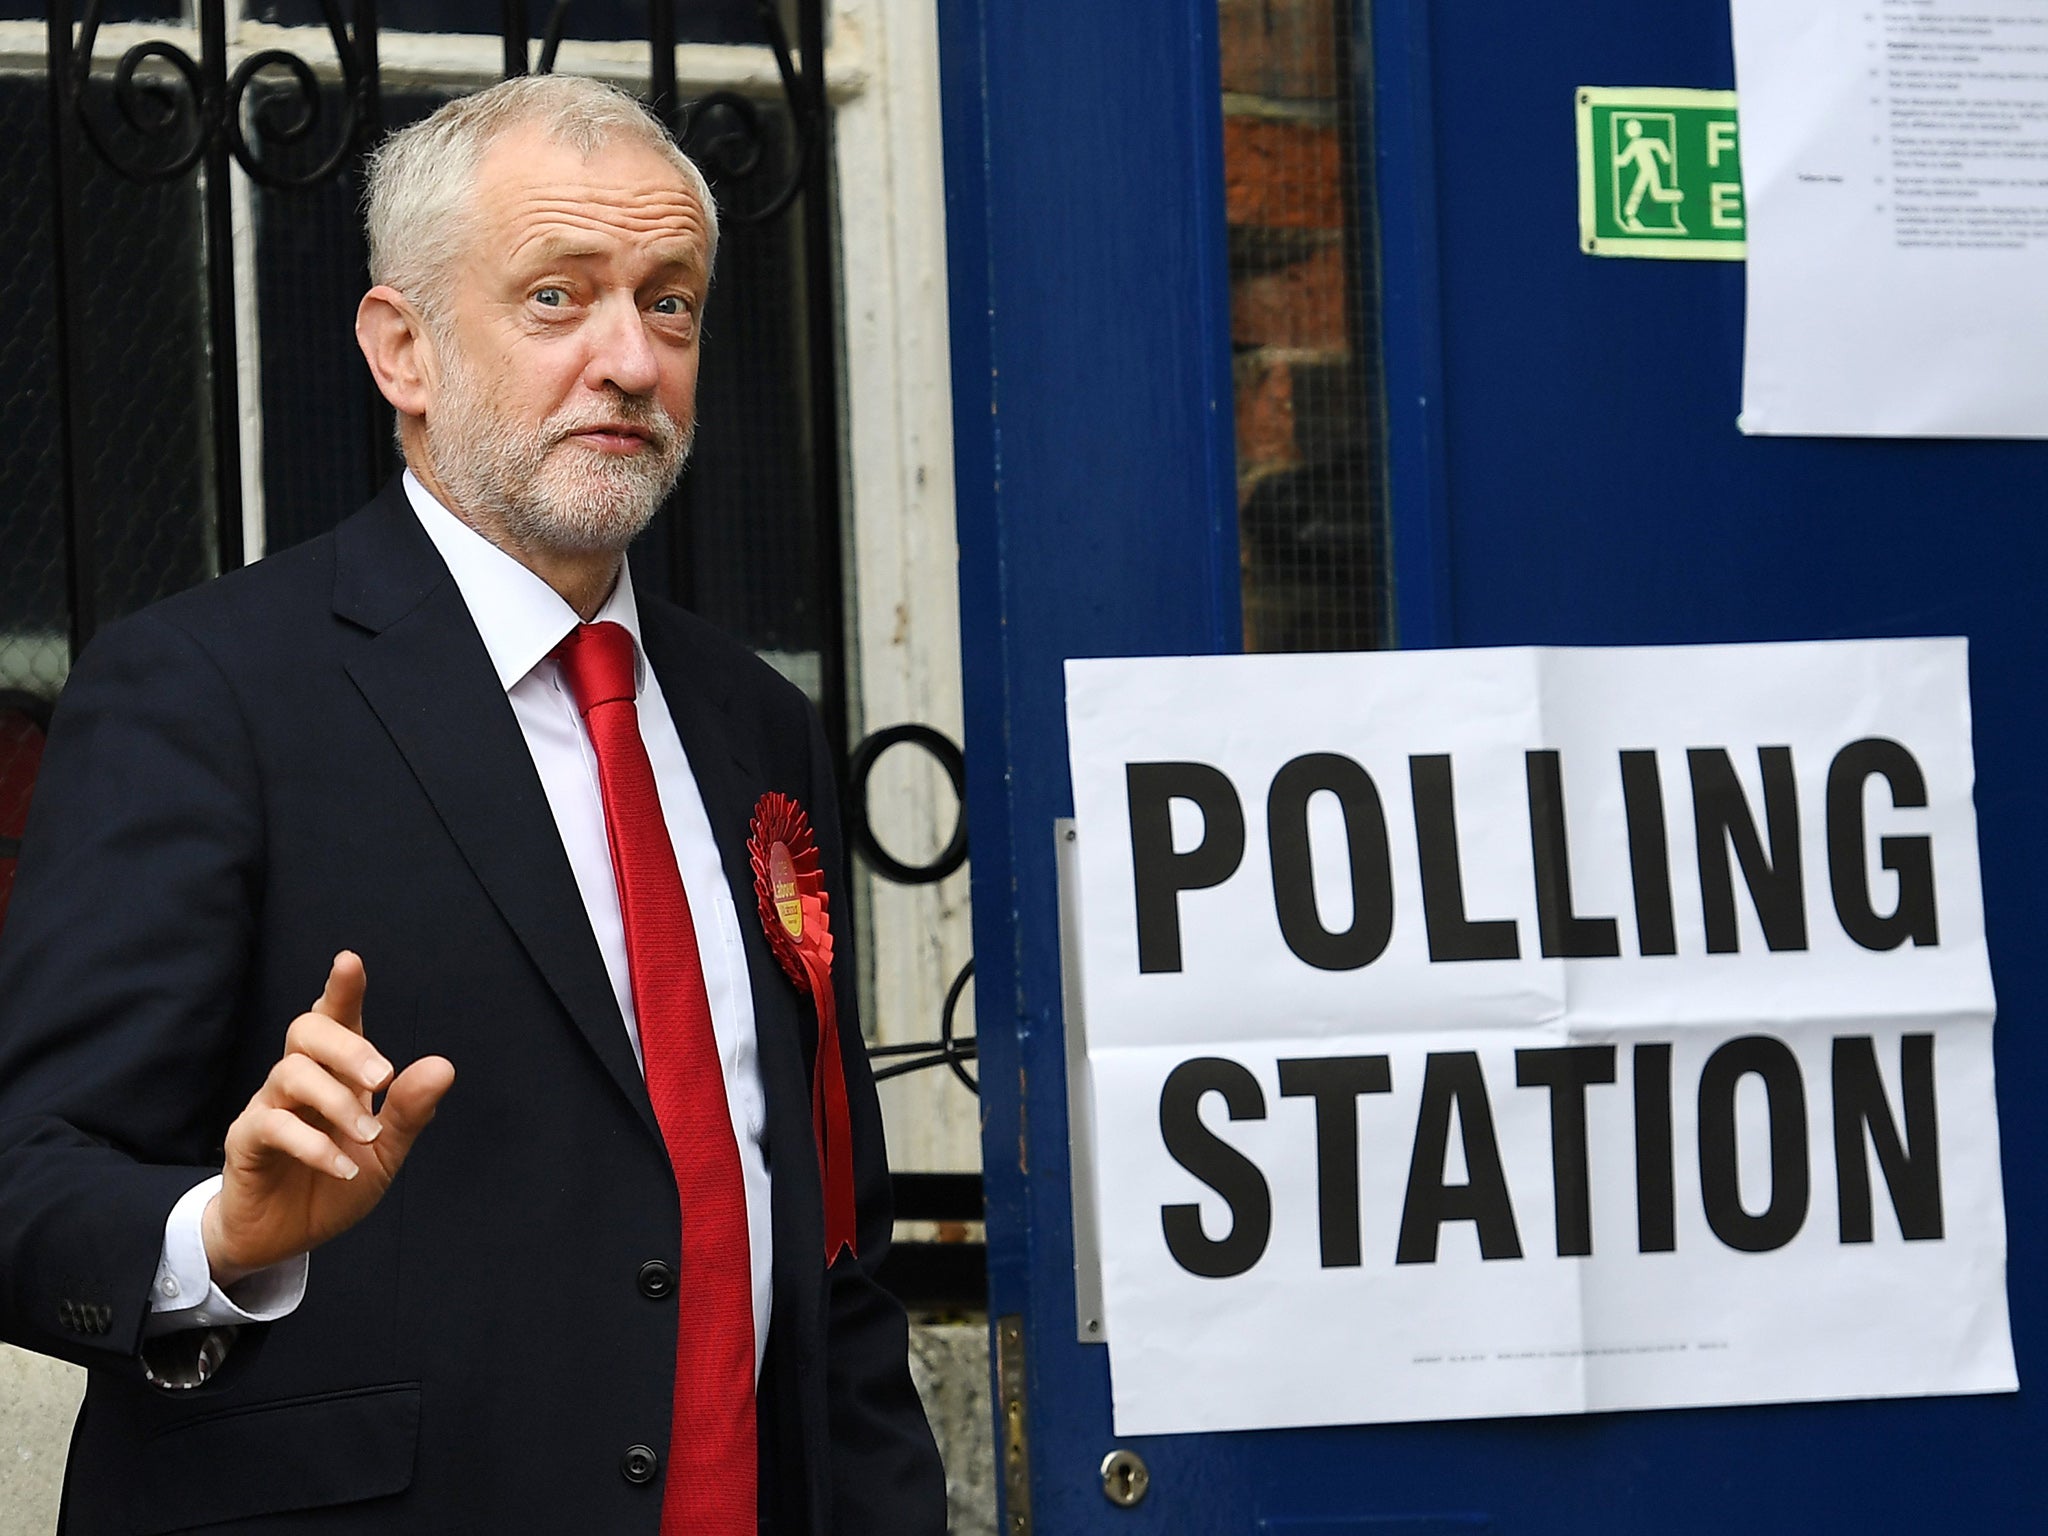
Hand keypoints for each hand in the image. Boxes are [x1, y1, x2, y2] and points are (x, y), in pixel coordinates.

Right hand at [202, 951, 454, 1284]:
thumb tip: (443, 1066)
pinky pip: (272, 1126)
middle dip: (347, 1047)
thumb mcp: (385, 1150)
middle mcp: (299, 1082)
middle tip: (381, 1077)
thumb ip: (409, 1110)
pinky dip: (314, 1145)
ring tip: (366, 1137)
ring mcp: (268, 1108)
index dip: (341, 990)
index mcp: (336, 1075)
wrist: (284, 1237)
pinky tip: (343, 1166)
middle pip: (306, 1032)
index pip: (336, 1020)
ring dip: (337, 1102)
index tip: (349, 962)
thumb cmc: (334, 1183)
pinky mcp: (246, 1142)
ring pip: (290, 1074)